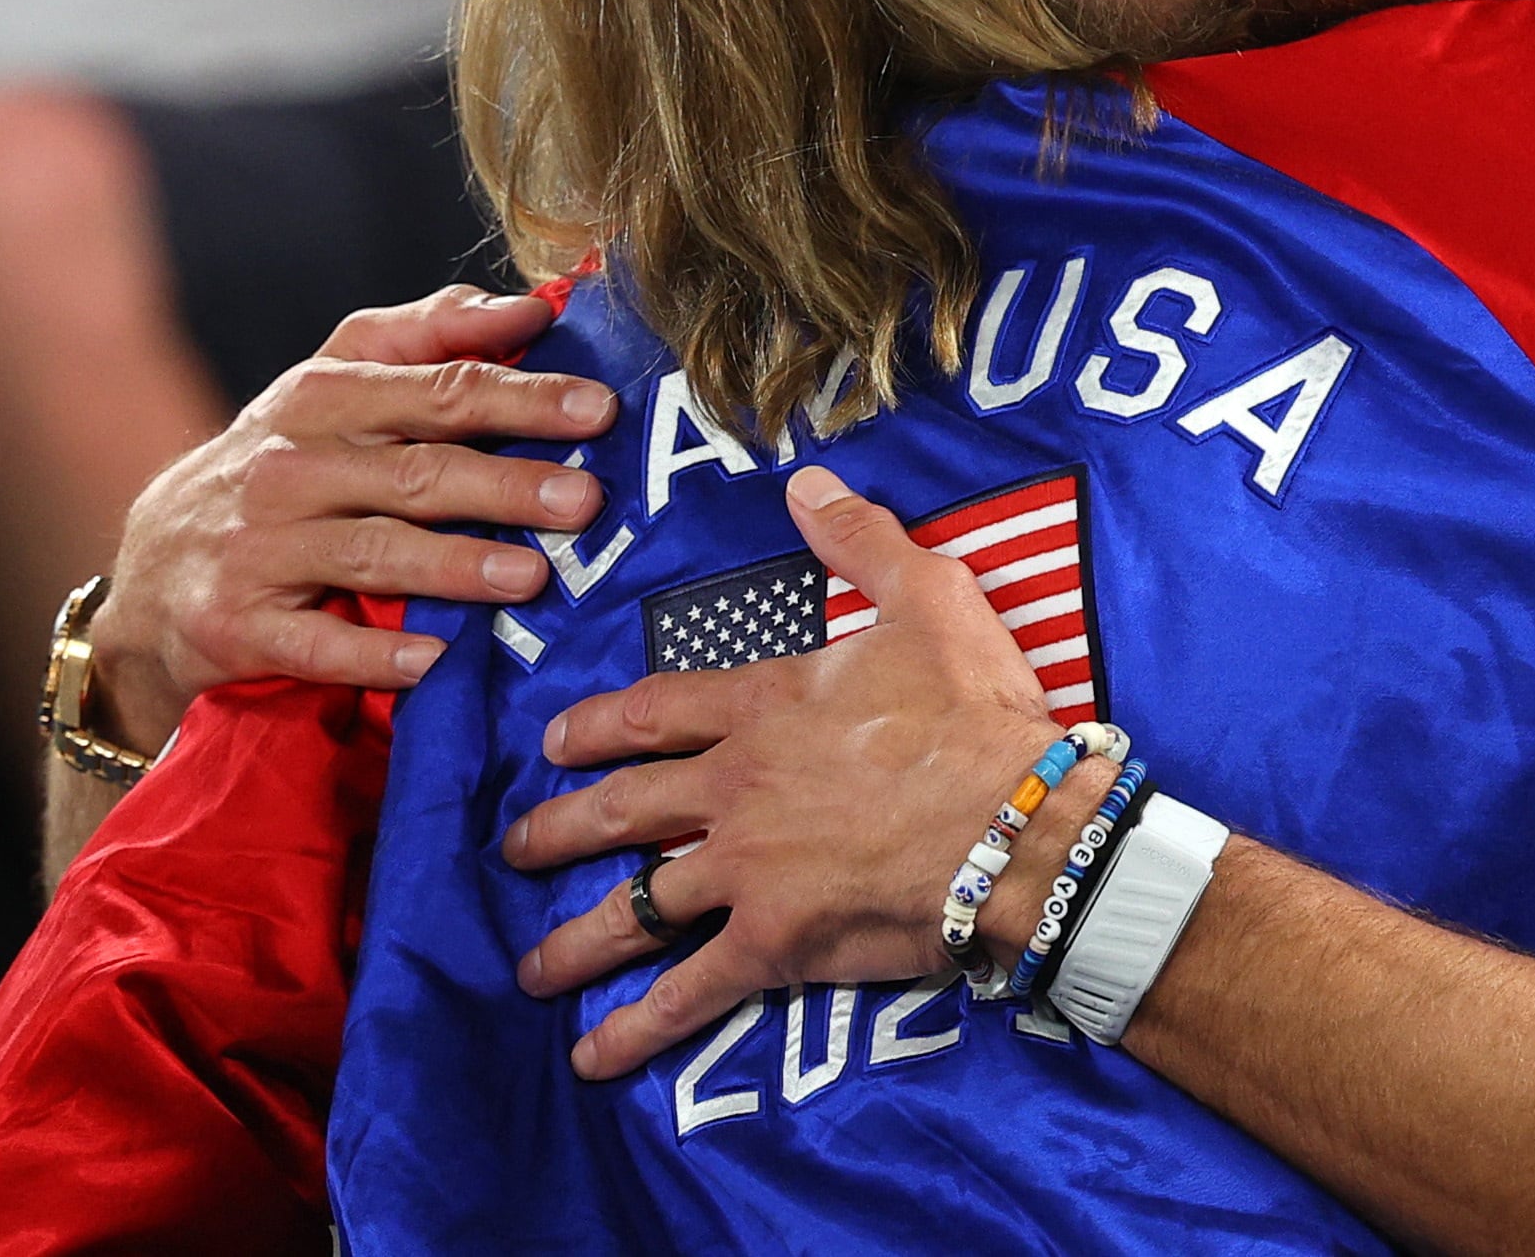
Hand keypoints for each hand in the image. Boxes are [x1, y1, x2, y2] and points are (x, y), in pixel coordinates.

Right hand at [86, 285, 619, 753]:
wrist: (150, 573)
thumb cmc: (279, 467)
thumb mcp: (335, 383)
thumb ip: (429, 336)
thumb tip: (529, 308)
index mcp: (322, 396)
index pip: (438, 388)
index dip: (521, 397)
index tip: (597, 408)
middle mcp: (288, 466)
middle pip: (416, 471)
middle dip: (506, 484)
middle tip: (585, 499)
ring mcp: (259, 548)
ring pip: (374, 553)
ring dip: (456, 566)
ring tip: (531, 577)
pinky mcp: (238, 625)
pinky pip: (314, 643)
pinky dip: (373, 654)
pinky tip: (433, 661)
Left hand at [503, 467, 1083, 1079]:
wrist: (1019, 822)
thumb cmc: (976, 712)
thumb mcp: (927, 596)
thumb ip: (861, 539)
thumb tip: (809, 479)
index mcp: (761, 707)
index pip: (654, 712)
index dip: (598, 726)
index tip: (557, 742)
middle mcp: (734, 788)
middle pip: (621, 807)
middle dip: (560, 828)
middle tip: (516, 848)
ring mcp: (745, 869)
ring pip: (636, 904)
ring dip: (577, 937)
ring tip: (532, 965)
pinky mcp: (774, 942)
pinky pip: (689, 990)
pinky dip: (637, 1027)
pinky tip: (592, 1055)